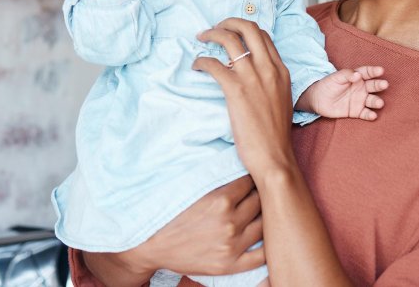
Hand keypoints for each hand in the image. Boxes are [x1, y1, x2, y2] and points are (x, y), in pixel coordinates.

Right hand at [86, 176, 264, 279]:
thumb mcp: (191, 186)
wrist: (150, 244)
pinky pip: (261, 257)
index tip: (255, 174)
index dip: (254, 176)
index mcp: (221, 200)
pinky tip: (267, 237)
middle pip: (261, 202)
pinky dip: (268, 247)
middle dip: (261, 194)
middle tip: (262, 190)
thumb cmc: (170, 211)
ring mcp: (232, 246)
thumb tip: (238, 153)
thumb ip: (216, 173)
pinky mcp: (230, 265)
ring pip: (264, 226)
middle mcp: (230, 223)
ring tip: (263, 210)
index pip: (252, 181)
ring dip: (266, 217)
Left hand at [192, 18, 297, 176]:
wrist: (275, 157)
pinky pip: (214, 64)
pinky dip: (202, 61)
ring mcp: (253, 78)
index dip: (244, 29)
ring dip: (212, 34)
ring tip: (202, 38)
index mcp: (281, 71)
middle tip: (215, 27)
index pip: (263, 36)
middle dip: (228, 22)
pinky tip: (197, 66)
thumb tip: (252, 74)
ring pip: (230, 39)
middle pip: (248, 28)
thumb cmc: (275, 135)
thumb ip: (270, 82)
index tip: (231, 32)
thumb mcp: (281, 100)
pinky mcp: (236, 90)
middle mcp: (269, 69)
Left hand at [302, 66, 386, 119]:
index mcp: (357, 77)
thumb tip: (358, 75)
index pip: (367, 72)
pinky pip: (365, 113)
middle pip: (373, 86)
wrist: (318, 100)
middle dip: (379, 85)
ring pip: (372, 100)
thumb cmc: (328, 84)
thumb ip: (347, 75)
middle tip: (385, 84)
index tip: (380, 70)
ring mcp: (360, 100)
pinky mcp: (357, 111)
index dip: (374, 71)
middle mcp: (361, 88)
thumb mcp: (336, 77)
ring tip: (379, 103)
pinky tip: (373, 115)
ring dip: (376, 101)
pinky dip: (370, 115)